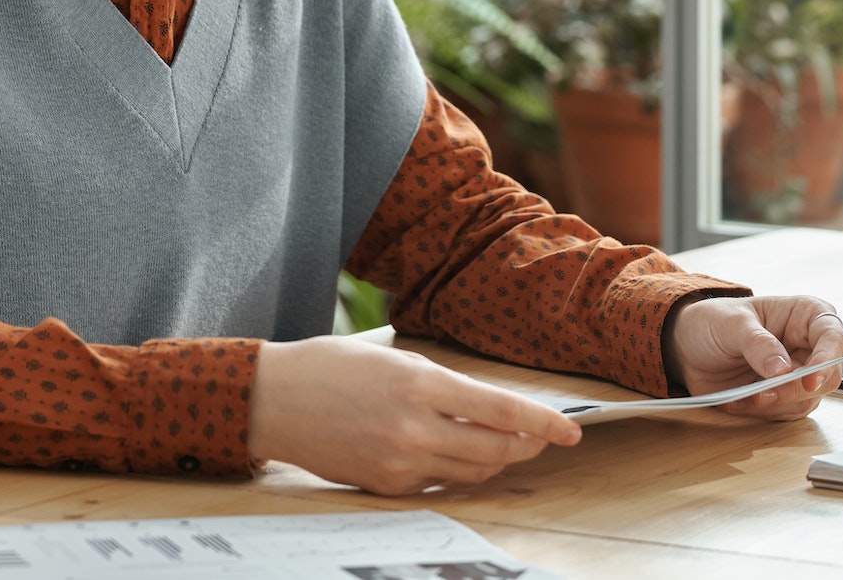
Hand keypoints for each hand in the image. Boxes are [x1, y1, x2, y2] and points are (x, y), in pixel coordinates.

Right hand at [248, 335, 581, 495]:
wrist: (272, 401)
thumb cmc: (328, 367)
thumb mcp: (391, 357)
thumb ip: (438, 383)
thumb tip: (482, 405)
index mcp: (418, 383)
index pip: (500, 410)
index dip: (542, 423)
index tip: (570, 430)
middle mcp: (414, 427)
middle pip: (495, 449)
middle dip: (527, 446)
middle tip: (542, 439)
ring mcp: (399, 462)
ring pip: (472, 472)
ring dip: (495, 459)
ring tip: (502, 445)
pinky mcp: (385, 486)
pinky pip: (438, 484)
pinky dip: (455, 470)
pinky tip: (454, 454)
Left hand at [662, 295, 842, 420]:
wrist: (688, 346)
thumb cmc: (714, 321)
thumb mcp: (730, 322)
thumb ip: (757, 342)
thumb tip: (783, 369)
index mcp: (805, 316)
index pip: (833, 337)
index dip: (828, 359)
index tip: (810, 380)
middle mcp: (809, 346)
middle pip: (827, 376)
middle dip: (796, 390)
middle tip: (765, 395)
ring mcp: (799, 374)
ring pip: (808, 400)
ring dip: (777, 404)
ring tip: (746, 397)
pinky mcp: (784, 397)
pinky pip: (785, 413)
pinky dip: (763, 413)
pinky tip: (738, 402)